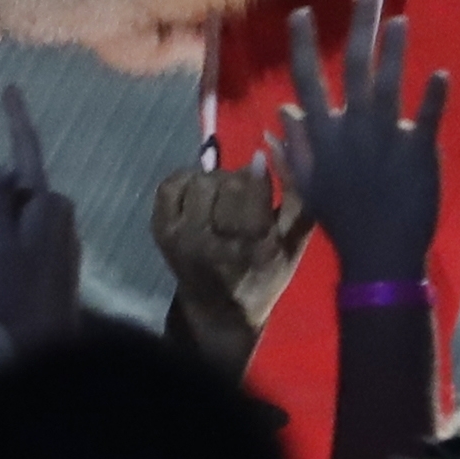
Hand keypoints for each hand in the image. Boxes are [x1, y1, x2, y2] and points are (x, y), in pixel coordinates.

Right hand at [0, 85, 83, 351]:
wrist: (48, 337)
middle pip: (3, 198)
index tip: (10, 87)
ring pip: (6, 220)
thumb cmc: (16, 290)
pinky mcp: (56, 252)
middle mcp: (55, 209)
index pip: (25, 150)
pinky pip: (19, 238)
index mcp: (44, 201)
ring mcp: (58, 231)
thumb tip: (2, 169)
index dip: (16, 118)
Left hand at [151, 149, 310, 374]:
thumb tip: (278, 145)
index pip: (251, 188)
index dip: (258, 171)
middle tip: (244, 190)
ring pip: (199, 181)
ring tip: (222, 195)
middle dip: (238, 179)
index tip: (262, 163)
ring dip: (215, 180)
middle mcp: (213, 241)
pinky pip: (170, 186)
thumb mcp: (293, 243)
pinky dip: (186, 181)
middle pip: (225, 182)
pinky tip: (199, 195)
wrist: (220, 313)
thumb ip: (298, 195)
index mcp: (253, 246)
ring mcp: (182, 236)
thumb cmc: (265, 276)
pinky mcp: (161, 232)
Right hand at [274, 0, 448, 284]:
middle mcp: (352, 128)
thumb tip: (282, 112)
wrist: (379, 255)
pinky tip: (441, 73)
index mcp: (323, 134)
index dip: (301, 44)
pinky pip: (427, 116)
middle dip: (360, 26)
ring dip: (395, 49)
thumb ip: (293, 146)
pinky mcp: (418, 150)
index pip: (307, 80)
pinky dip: (434, 94)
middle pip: (353, 66)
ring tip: (401, 20)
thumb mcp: (308, 184)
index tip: (301, 12)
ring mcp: (385, 137)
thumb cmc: (342, 218)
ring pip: (388, 82)